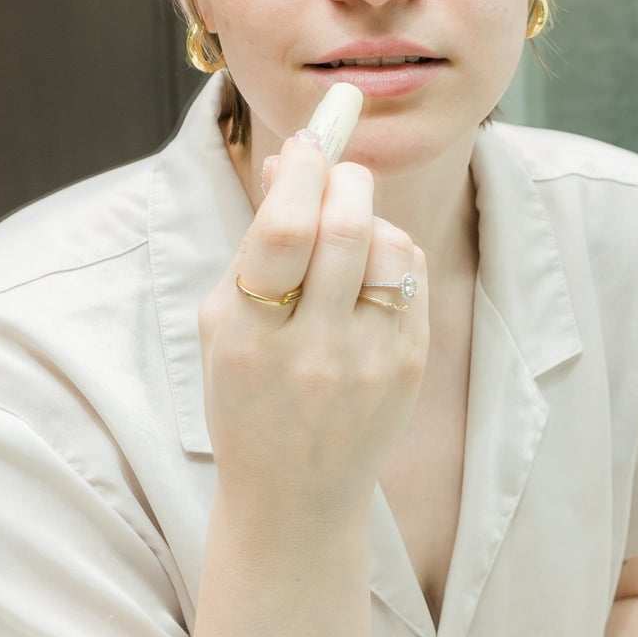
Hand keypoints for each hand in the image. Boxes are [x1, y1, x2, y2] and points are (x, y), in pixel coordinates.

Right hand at [196, 127, 430, 522]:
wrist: (296, 493)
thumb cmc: (250, 396)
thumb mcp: (226, 327)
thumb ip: (257, 245)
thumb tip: (295, 158)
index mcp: (250, 339)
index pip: (282, 233)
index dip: (299, 173)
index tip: (305, 143)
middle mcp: (314, 350)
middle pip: (347, 228)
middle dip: (344, 180)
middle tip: (333, 169)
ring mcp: (370, 360)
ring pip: (390, 245)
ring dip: (369, 215)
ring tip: (344, 229)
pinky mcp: (410, 363)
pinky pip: (411, 275)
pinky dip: (391, 252)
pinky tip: (367, 267)